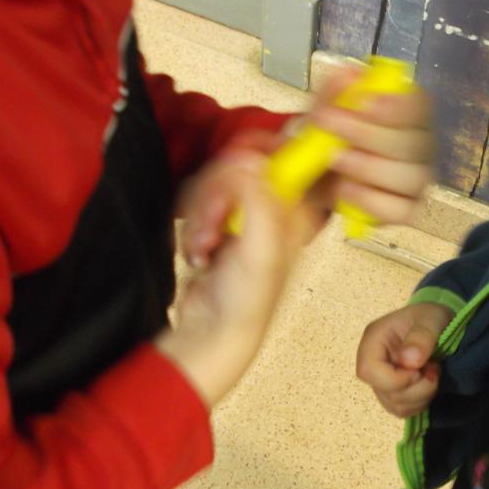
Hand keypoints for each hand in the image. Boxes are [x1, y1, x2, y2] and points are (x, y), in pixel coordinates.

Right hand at [157, 154, 318, 406]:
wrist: (213, 331)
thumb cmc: (247, 303)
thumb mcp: (260, 247)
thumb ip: (257, 199)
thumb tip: (248, 160)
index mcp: (295, 213)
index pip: (281, 161)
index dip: (254, 156)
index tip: (233, 164)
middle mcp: (273, 212)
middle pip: (238, 170)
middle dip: (216, 197)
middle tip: (214, 222)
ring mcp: (245, 218)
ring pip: (214, 187)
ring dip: (201, 217)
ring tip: (206, 246)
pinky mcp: (219, 227)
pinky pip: (199, 206)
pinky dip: (193, 230)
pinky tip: (200, 254)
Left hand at [308, 66, 434, 225]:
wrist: (305, 185)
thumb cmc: (322, 145)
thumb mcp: (320, 116)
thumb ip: (333, 94)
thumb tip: (349, 74)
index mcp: (405, 116)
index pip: (421, 106)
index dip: (398, 105)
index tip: (365, 102)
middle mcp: (418, 148)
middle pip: (417, 143)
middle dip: (370, 134)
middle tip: (331, 125)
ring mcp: (414, 182)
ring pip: (412, 177)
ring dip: (370, 168)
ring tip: (335, 160)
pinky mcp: (404, 211)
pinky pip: (401, 209)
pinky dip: (372, 201)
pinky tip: (345, 191)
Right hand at [356, 301, 452, 417]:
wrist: (436, 324)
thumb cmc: (430, 317)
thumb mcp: (431, 319)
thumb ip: (421, 337)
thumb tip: (409, 361)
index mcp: (374, 339)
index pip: (368, 370)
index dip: (395, 379)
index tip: (419, 370)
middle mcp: (371, 361)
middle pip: (383, 391)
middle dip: (416, 388)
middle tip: (433, 368)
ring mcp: (380, 379)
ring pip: (395, 405)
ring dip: (421, 395)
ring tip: (432, 372)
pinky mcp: (391, 392)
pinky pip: (402, 410)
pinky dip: (420, 402)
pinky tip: (427, 383)